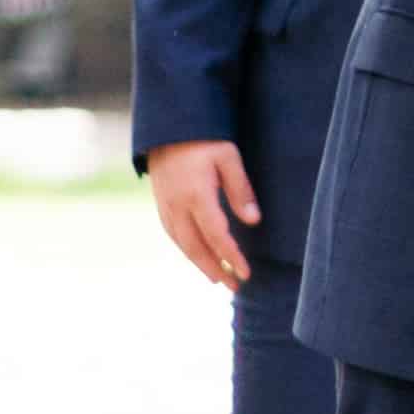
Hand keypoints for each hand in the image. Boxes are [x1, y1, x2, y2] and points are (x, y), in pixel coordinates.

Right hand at [145, 140, 256, 292]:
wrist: (167, 127)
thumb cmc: (204, 139)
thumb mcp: (228, 157)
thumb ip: (240, 189)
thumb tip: (253, 221)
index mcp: (196, 194)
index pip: (216, 235)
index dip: (231, 257)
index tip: (246, 273)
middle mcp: (177, 205)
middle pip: (195, 247)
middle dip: (215, 269)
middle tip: (234, 286)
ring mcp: (165, 206)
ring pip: (182, 244)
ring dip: (200, 264)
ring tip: (218, 278)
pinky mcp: (160, 204)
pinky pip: (173, 234)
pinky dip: (186, 250)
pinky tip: (198, 257)